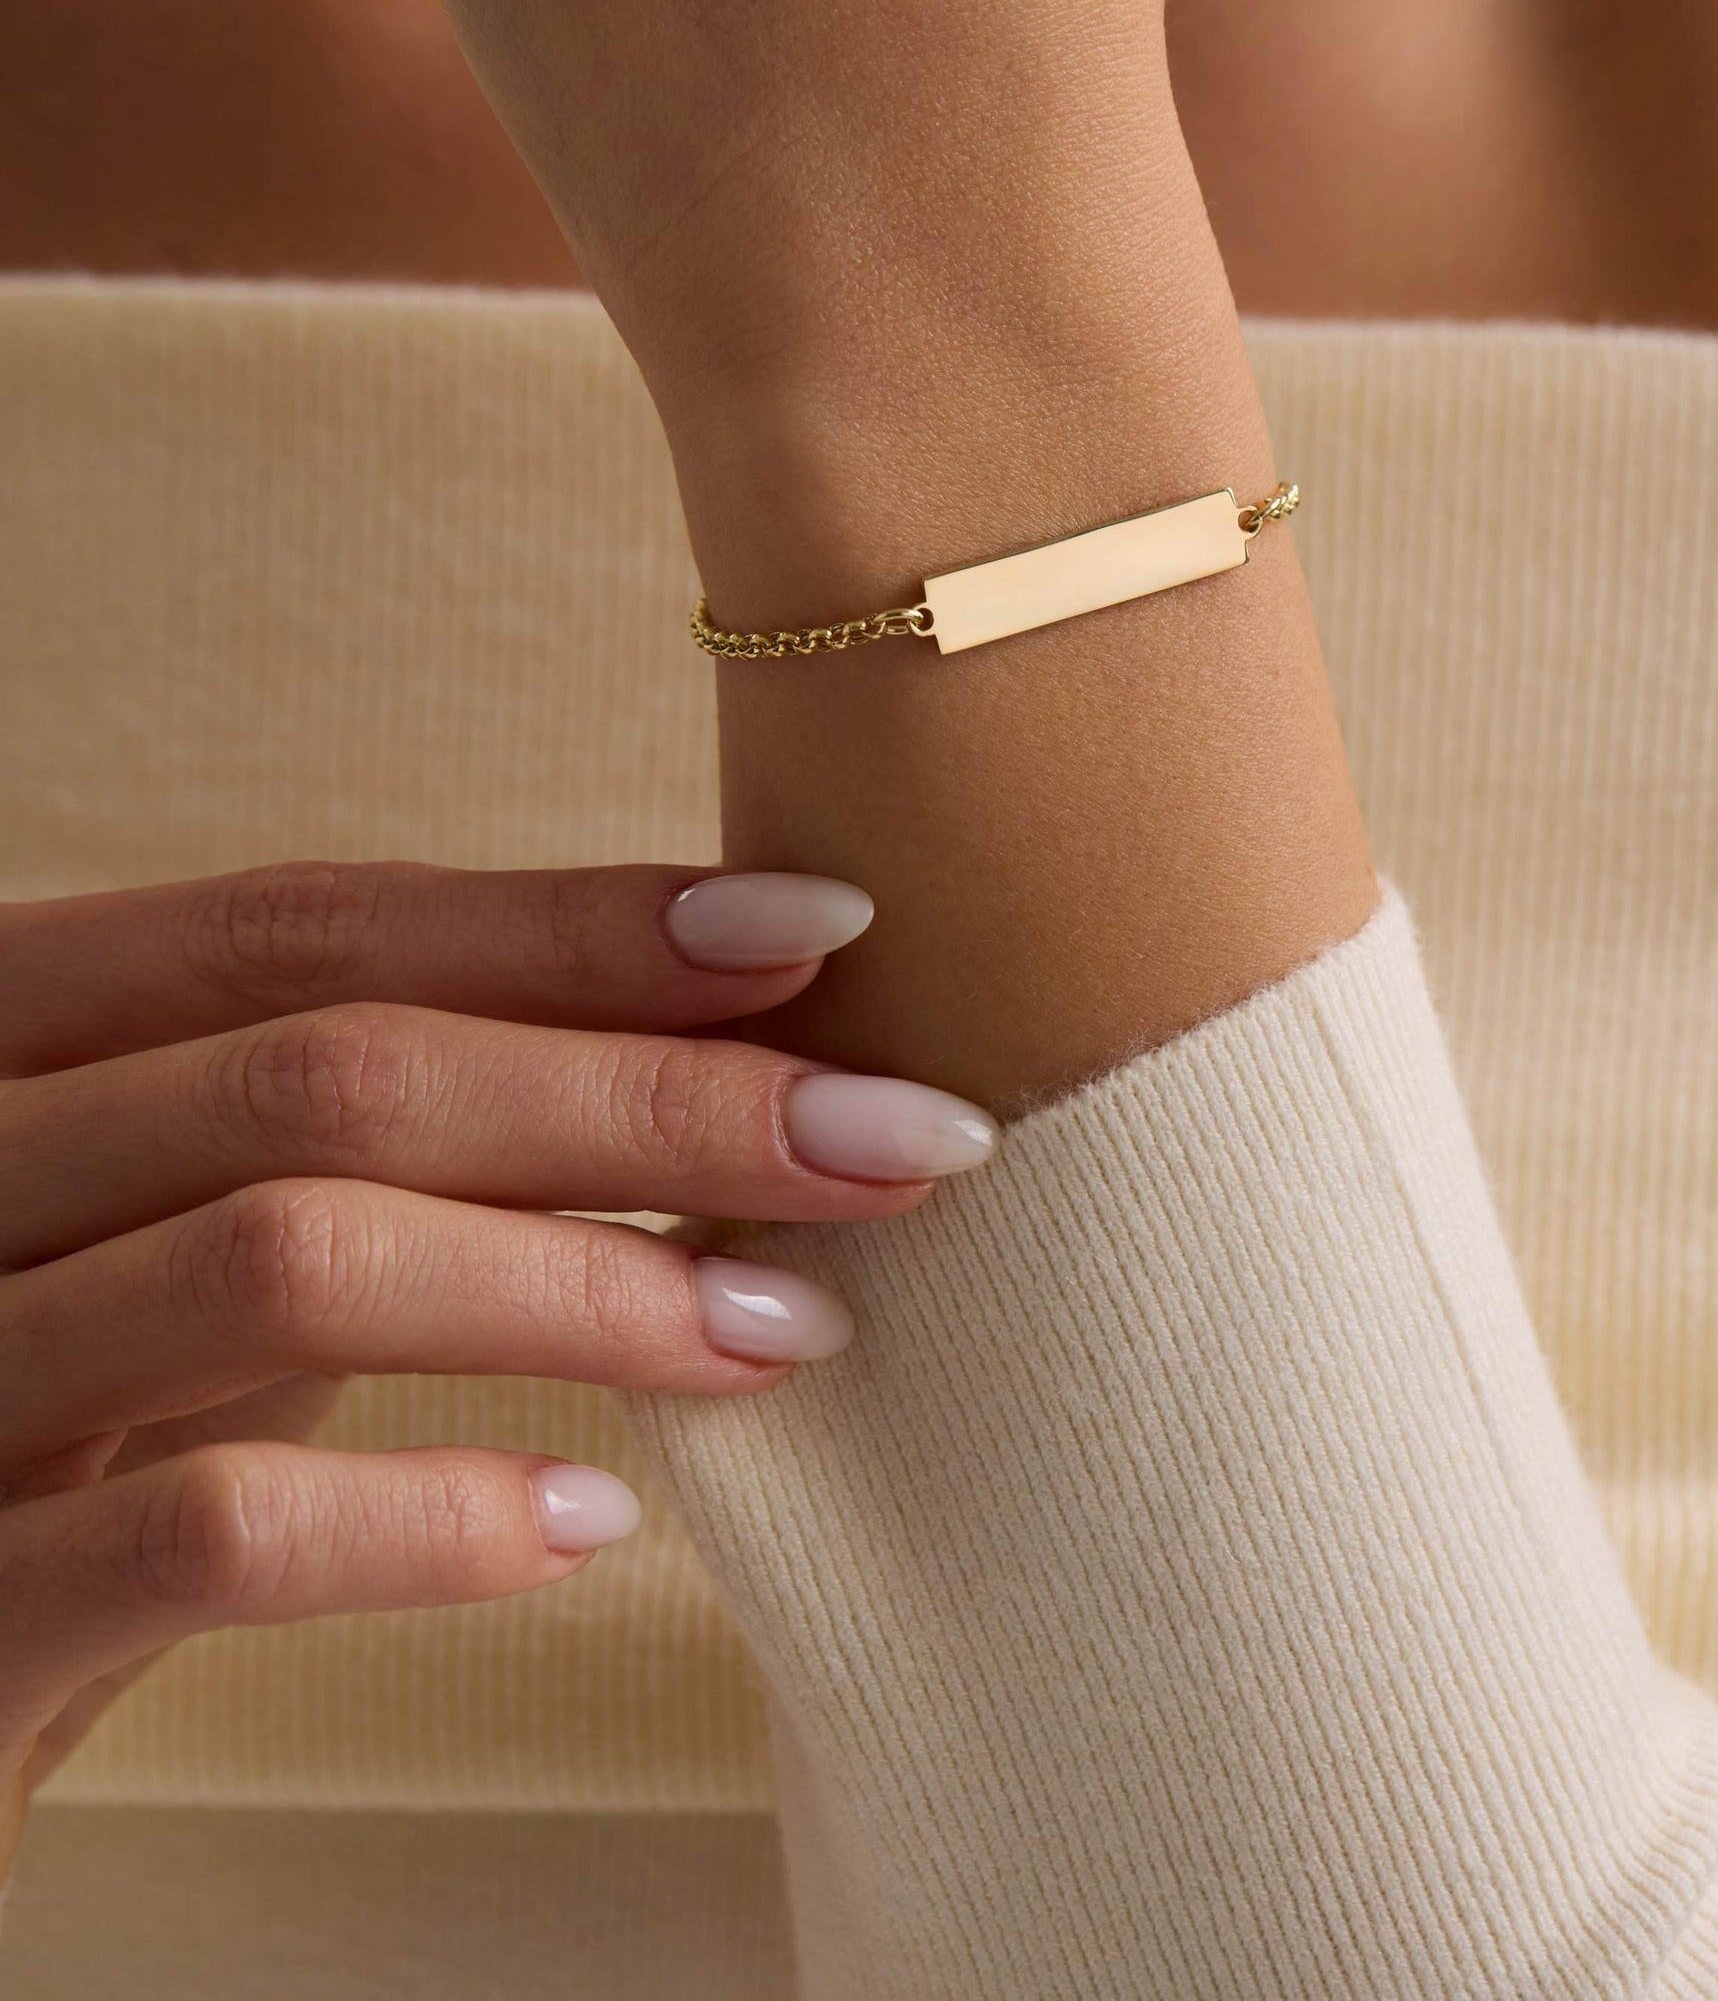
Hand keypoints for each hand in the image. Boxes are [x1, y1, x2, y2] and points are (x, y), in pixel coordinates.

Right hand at [0, 856, 995, 1873]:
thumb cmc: (53, 1424)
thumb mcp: (185, 1238)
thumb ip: (360, 1136)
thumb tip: (708, 1047)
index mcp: (11, 1037)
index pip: (309, 925)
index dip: (572, 920)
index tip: (822, 934)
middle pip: (330, 1072)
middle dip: (644, 1093)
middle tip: (898, 1138)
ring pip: (287, 1259)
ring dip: (578, 1283)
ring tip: (785, 1323)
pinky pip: (207, 1528)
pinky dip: (423, 1517)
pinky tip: (590, 1521)